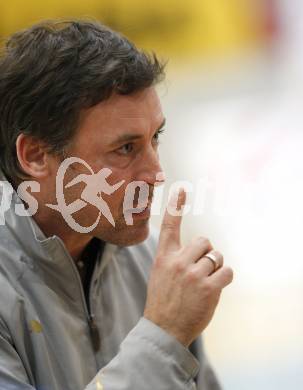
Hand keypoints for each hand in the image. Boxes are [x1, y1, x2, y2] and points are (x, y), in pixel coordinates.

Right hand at [144, 189, 232, 346]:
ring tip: (207, 280)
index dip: (176, 206)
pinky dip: (225, 276)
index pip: (169, 226)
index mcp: (164, 257)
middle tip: (202, 267)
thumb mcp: (161, 274)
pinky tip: (216, 285)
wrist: (163, 329)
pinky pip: (227, 271)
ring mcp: (193, 275)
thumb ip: (176, 258)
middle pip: (204, 241)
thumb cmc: (163, 300)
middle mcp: (178, 262)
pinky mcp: (208, 288)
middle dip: (207, 252)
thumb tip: (201, 249)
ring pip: (217, 256)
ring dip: (216, 266)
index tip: (181, 189)